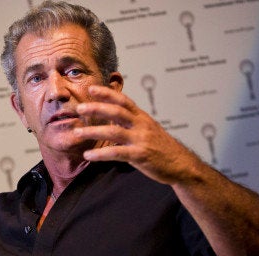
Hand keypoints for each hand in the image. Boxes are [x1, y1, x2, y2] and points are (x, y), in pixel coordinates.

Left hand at [74, 85, 202, 184]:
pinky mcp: (141, 155)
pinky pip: (117, 152)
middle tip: (79, 108)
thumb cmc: (161, 147)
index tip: (92, 88)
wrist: (181, 164)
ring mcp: (141, 140)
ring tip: (77, 132)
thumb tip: (112, 115)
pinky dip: (100, 153)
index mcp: (142, 117)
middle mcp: (141, 125)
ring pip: (114, 131)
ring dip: (93, 131)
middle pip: (116, 112)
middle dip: (96, 108)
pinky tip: (88, 154)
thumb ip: (131, 121)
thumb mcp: (148, 128)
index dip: (107, 93)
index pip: (123, 100)